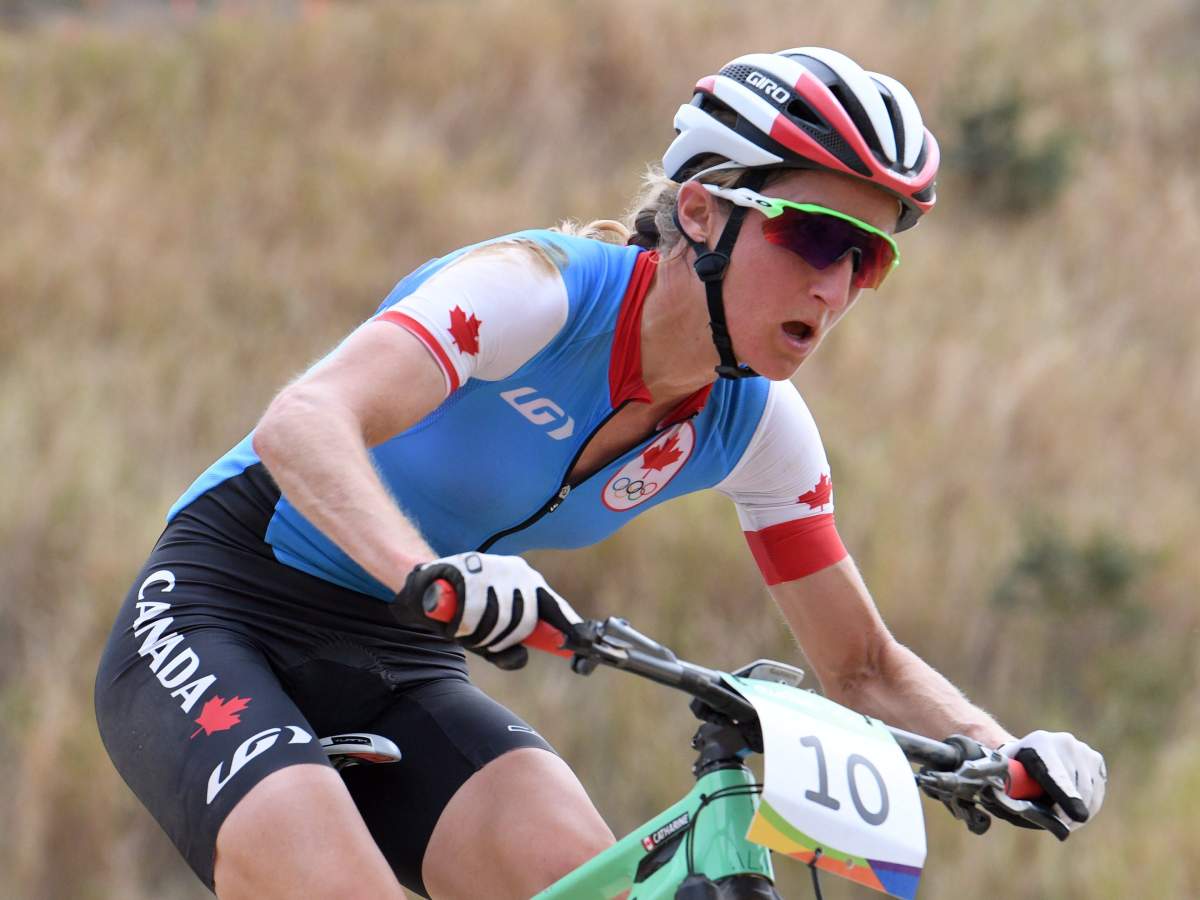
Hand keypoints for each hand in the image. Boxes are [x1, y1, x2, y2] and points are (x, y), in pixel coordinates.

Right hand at [398, 552, 580, 669]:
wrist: (424, 586)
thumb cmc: (463, 612)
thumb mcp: (488, 636)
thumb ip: (506, 651)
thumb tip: (523, 656)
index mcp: (529, 583)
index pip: (556, 608)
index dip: (570, 628)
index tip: (584, 646)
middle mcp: (517, 572)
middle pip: (524, 622)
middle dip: (501, 640)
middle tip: (479, 637)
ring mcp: (495, 568)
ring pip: (500, 620)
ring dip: (479, 634)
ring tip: (464, 625)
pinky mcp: (470, 568)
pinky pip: (475, 613)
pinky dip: (463, 626)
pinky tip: (454, 619)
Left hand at [996, 730, 1106, 838]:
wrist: (1030, 750)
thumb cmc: (1015, 771)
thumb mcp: (1007, 777)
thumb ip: (1011, 791)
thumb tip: (1021, 808)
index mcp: (1039, 743)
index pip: (1057, 775)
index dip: (1067, 797)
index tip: (1077, 816)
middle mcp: (1064, 742)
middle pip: (1076, 787)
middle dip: (1070, 812)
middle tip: (1062, 824)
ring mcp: (1082, 749)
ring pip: (1090, 792)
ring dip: (1081, 812)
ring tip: (1067, 820)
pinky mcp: (1095, 759)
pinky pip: (1098, 791)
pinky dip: (1090, 806)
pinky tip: (1077, 811)